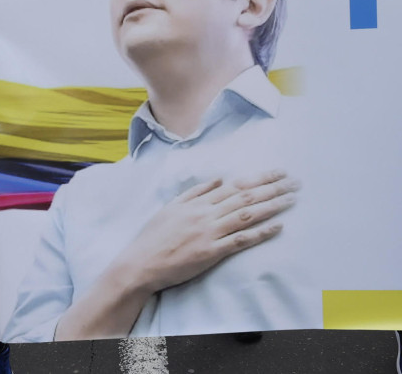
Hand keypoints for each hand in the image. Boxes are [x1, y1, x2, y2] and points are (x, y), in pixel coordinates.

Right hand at [116, 170, 298, 294]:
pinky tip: (278, 226)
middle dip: (271, 187)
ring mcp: (210, 232)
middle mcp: (206, 214)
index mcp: (196, 202)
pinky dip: (261, 232)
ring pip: (246, 214)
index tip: (276, 173)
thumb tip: (218, 179)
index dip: (258, 179)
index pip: (233, 186)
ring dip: (271, 205)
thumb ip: (195, 192)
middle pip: (244, 197)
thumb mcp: (171, 207)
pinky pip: (241, 240)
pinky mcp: (212, 252)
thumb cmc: (154, 236)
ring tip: (291, 198)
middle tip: (293, 181)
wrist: (142, 262)